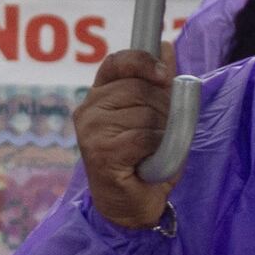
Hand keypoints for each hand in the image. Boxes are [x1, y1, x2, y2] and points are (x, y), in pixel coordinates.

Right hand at [72, 49, 177, 230]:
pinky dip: (156, 149)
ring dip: (161, 133)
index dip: (141, 61)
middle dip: (162, 109)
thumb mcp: (156, 117)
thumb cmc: (144, 162)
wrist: (133, 208)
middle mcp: (88, 109)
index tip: (163, 75)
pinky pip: (143, 136)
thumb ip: (158, 84)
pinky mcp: (100, 151)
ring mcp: (91, 130)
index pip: (116, 63)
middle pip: (138, 89)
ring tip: (152, 151)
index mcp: (99, 96)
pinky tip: (147, 161)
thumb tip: (165, 46)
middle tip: (162, 133)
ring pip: (144, 114)